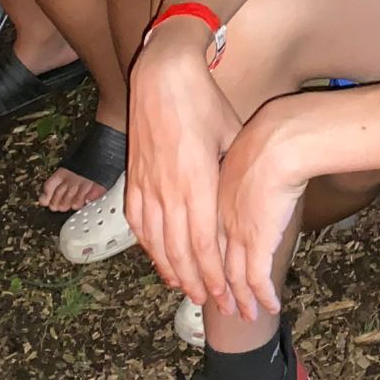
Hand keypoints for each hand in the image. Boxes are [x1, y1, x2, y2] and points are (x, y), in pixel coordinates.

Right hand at [125, 27, 243, 310]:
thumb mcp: (232, 135)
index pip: (205, 244)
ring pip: (157, 243)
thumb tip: (245, 200)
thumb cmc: (205, 102)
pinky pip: (138, 223)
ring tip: (186, 289)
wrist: (163, 76)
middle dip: (196, 282)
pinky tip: (158, 258)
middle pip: (181, 252)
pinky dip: (149, 247)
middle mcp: (169, 191)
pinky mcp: (134, 178)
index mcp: (197, 183)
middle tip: (210, 303)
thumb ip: (234, 173)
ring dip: (172, 270)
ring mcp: (147, 186)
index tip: (223, 294)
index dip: (213, 274)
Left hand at [215, 102, 307, 321]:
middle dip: (215, 288)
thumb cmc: (264, 138)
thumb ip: (237, 163)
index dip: (204, 259)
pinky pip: (256, 278)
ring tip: (245, 314)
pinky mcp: (256, 243)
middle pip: (212, 263)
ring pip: (232, 276)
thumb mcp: (238, 149)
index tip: (204, 272)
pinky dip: (262, 296)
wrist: (276, 142)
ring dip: (240, 299)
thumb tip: (243, 163)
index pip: (203, 238)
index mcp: (210, 198)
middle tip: (218, 304)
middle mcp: (218, 221)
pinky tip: (269, 306)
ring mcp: (236, 234)